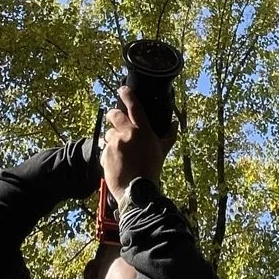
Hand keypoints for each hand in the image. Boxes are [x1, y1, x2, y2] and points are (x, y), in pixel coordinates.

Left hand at [100, 85, 173, 204]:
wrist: (136, 189)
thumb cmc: (151, 170)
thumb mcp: (161, 151)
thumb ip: (169, 136)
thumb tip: (175, 124)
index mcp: (142, 130)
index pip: (134, 106)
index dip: (127, 95)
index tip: (122, 89)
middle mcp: (127, 133)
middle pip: (115, 115)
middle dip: (113, 115)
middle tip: (115, 119)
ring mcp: (114, 143)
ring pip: (108, 133)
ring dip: (112, 138)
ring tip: (120, 150)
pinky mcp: (105, 153)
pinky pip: (104, 148)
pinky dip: (108, 152)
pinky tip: (116, 161)